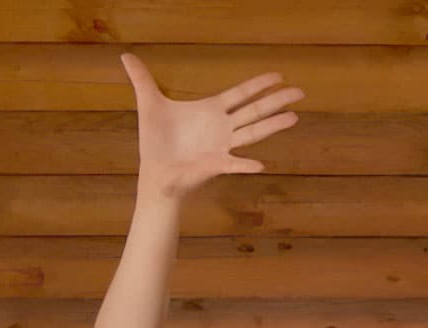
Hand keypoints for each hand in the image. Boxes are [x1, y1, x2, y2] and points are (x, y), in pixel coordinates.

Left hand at [122, 52, 302, 198]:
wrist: (155, 171)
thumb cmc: (156, 141)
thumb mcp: (149, 105)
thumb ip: (143, 80)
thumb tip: (126, 57)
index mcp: (212, 110)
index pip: (241, 94)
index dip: (259, 84)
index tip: (279, 75)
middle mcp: (223, 127)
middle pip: (255, 110)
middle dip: (277, 101)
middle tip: (300, 92)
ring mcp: (222, 146)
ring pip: (252, 133)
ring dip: (273, 126)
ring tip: (294, 118)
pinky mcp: (215, 165)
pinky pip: (234, 164)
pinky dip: (245, 165)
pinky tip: (260, 165)